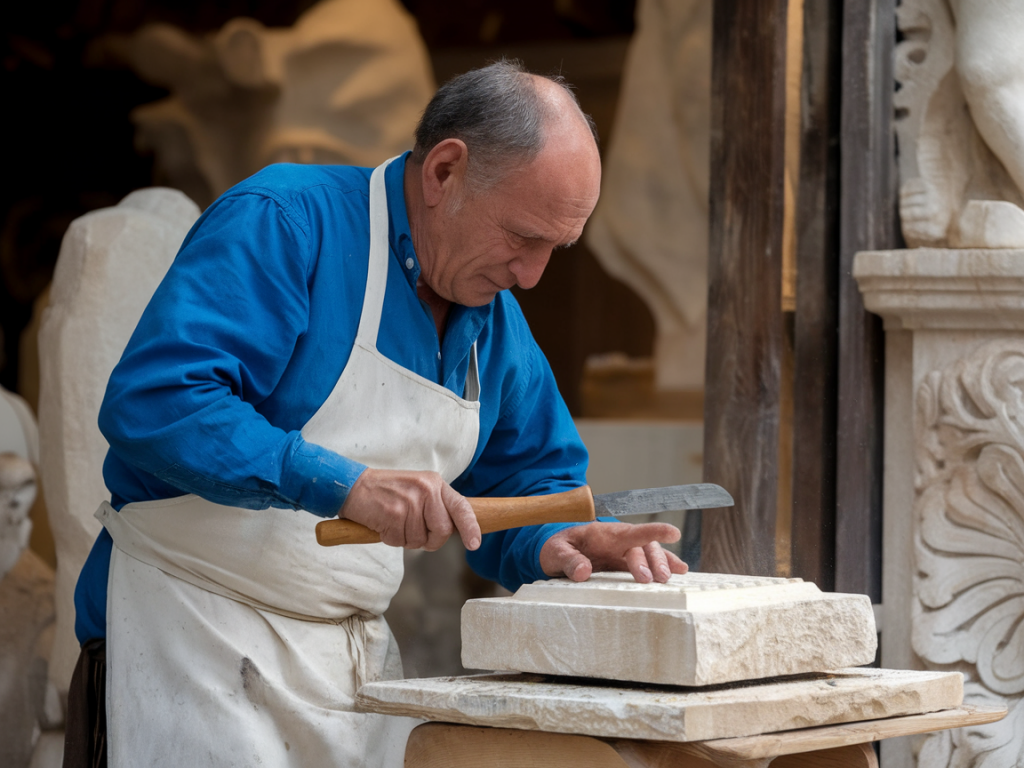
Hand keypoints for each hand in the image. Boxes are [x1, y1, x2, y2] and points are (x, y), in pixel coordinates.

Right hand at [339, 468, 480, 550]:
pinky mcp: (393, 515)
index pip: (461, 507)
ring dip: (406, 539)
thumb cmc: (387, 491)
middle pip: (442, 531)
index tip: (474, 544)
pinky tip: (384, 524)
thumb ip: (436, 506)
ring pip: (420, 540)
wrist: (354, 486)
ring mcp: (410, 503)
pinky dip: (391, 539)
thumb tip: (451, 530)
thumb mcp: (417, 488)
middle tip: (414, 532)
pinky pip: (400, 542)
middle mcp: (426, 491)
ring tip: (394, 522)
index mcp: (435, 484)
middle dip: (430, 540)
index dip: (470, 528)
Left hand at [539, 522, 687, 583]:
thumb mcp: (556, 551)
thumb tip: (583, 572)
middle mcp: (619, 542)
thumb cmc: (558, 548)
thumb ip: (568, 559)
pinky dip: (665, 566)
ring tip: (669, 579)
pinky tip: (680, 572)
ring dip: (662, 565)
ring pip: (650, 555)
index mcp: (604, 534)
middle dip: (652, 560)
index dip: (653, 531)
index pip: (631, 531)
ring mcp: (624, 554)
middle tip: (653, 578)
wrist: (558, 552)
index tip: (673, 532)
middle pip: (643, 547)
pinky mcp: (625, 565)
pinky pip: (648, 564)